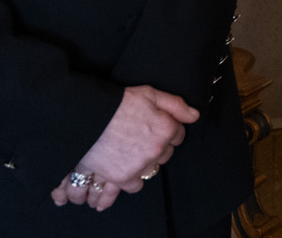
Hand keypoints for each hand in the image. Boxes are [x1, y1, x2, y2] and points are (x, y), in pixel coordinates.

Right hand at [51, 86, 196, 209]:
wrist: (87, 116)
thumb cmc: (117, 103)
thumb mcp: (150, 94)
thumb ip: (175, 104)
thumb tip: (194, 116)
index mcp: (165, 129)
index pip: (178, 136)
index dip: (168, 131)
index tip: (158, 129)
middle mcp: (155, 151)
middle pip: (163, 156)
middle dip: (155, 150)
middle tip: (140, 143)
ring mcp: (138, 167)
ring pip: (148, 174)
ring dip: (140, 170)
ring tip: (128, 164)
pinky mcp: (119, 178)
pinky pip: (129, 189)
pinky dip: (120, 187)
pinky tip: (114, 184)